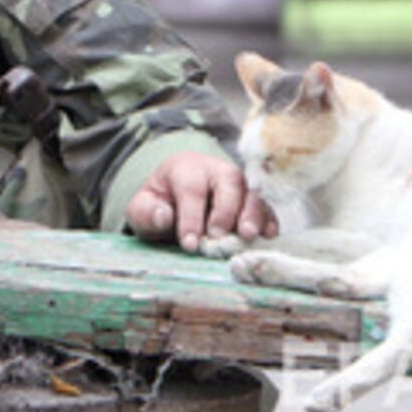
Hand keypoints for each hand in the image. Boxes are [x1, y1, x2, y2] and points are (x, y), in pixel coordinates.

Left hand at [125, 151, 277, 252]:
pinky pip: (266, 204)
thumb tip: (163, 216)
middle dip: (225, 211)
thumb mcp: (142, 208)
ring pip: (251, 190)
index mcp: (185, 168)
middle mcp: (215, 169)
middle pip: (228, 181)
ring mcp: (238, 182)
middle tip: (218, 238)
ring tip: (247, 236)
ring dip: (252, 214)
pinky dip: (269, 219)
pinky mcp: (252, 198)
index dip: (191, 216)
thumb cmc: (160, 203)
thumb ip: (146, 213)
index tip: (190, 244)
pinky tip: (268, 235)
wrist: (176, 197)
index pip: (191, 188)